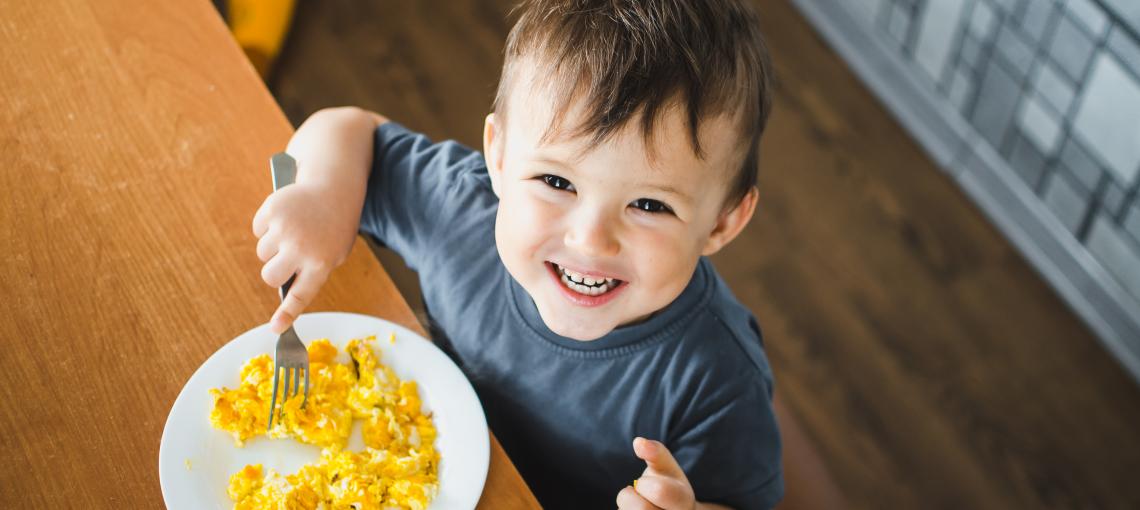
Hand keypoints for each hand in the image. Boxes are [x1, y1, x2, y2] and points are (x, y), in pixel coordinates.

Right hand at [252, 180, 358, 332]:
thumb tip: (283, 289)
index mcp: (321, 263)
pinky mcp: (272, 210)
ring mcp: (285, 228)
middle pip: (270, 276)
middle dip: (274, 272)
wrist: (334, 188)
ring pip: (262, 253)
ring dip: (273, 246)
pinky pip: (257, 230)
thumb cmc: (334, 227)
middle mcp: (302, 248)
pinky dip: (267, 226)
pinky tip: (286, 217)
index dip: (287, 314)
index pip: (300, 295)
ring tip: (293, 231)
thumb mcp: (334, 253)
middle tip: (286, 260)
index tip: (276, 328)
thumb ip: (312, 272)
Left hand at [616, 437, 697, 509]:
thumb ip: (655, 453)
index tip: (645, 484)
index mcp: (683, 500)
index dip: (644, 484)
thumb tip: (639, 442)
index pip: (659, 490)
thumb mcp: (665, 468)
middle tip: (634, 496)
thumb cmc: (666, 487)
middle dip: (628, 498)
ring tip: (635, 507)